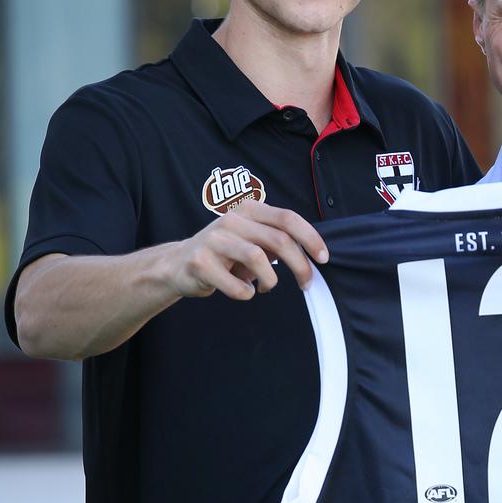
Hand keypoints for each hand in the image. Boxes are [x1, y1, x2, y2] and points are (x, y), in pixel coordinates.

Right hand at [170, 202, 327, 299]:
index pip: (288, 219)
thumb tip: (311, 254)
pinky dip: (246, 292)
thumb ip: (277, 240)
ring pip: (258, 260)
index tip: (324, 258)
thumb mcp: (251, 238)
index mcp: (248, 210)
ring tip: (265, 286)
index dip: (310, 238)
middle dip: (300, 265)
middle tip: (307, 283)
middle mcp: (232, 220)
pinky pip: (237, 285)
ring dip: (270, 280)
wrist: (177, 264)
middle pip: (279, 240)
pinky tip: (243, 290)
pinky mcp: (200, 263)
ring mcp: (214, 240)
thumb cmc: (224, 253)